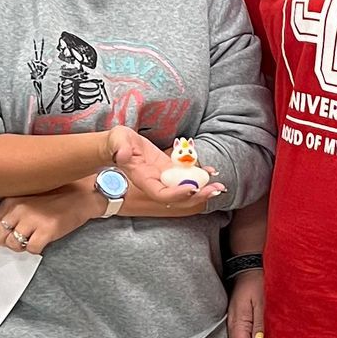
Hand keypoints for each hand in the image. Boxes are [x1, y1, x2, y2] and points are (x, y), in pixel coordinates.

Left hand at [0, 183, 99, 259]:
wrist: (82, 197)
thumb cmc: (56, 198)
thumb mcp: (29, 200)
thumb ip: (13, 213)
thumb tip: (1, 235)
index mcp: (12, 200)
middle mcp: (19, 209)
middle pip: (0, 236)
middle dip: (6, 244)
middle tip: (17, 244)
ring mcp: (33, 219)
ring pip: (14, 245)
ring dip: (22, 246)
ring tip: (33, 238)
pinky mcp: (47, 230)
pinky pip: (32, 248)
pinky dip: (36, 248)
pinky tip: (43, 240)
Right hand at [107, 126, 225, 214]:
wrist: (118, 144)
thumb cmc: (116, 142)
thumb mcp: (116, 141)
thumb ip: (119, 148)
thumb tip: (123, 154)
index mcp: (143, 179)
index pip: (161, 194)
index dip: (177, 194)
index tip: (192, 188)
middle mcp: (155, 183)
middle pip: (178, 197)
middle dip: (197, 196)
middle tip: (215, 190)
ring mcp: (164, 177)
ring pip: (185, 188)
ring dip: (203, 188)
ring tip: (220, 186)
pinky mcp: (169, 169)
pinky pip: (186, 176)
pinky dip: (200, 175)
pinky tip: (212, 171)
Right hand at [227, 267, 264, 337]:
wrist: (248, 269)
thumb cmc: (256, 282)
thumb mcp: (262, 303)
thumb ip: (260, 324)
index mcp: (237, 322)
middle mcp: (232, 325)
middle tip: (268, 337)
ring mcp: (233, 322)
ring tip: (265, 330)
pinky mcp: (237, 319)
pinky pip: (243, 334)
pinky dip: (252, 334)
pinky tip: (261, 326)